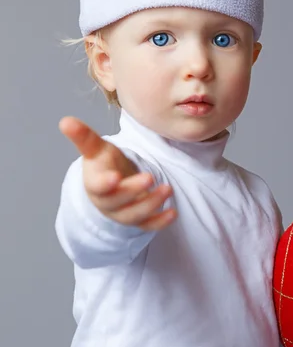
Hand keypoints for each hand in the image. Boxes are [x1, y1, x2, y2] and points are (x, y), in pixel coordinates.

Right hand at [59, 116, 176, 230]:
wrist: (113, 184)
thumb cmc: (104, 164)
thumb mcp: (96, 149)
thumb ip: (83, 136)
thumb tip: (65, 121)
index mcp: (95, 184)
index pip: (97, 187)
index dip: (105, 183)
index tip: (115, 177)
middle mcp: (107, 202)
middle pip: (118, 202)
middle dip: (134, 191)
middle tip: (150, 177)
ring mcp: (122, 214)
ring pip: (134, 215)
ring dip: (151, 204)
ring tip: (168, 189)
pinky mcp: (138, 221)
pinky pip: (148, 226)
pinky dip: (160, 222)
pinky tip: (173, 213)